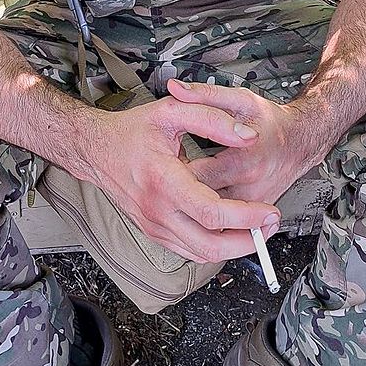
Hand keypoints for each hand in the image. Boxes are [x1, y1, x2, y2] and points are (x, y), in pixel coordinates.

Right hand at [85, 93, 280, 263]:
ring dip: (233, 248)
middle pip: (209, 245)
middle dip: (247, 242)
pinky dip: (214, 246)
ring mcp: (153, 225)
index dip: (247, 217)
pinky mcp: (153, 232)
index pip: (211, 212)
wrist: (96, 149)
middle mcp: (157, 210)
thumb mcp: (173, 111)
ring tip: (256, 229)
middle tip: (269, 227)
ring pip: (201, 253)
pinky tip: (229, 231)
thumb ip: (213, 119)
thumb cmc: (132, 131)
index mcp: (162, 180)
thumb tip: (247, 136)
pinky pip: (189, 250)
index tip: (269, 212)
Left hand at [166, 78, 329, 204]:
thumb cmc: (272, 122)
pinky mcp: (256, 215)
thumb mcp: (239, 100)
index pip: (195, 177)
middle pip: (200, 201)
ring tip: (179, 189)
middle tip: (166, 179)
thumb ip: (204, 94)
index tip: (162, 163)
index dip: (173, 172)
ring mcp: (252, 203)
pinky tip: (199, 198)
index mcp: (241, 161)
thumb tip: (176, 88)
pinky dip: (209, 212)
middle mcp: (248, 187)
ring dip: (193, 204)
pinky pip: (225, 221)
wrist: (302, 140)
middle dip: (179, 191)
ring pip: (211, 217)